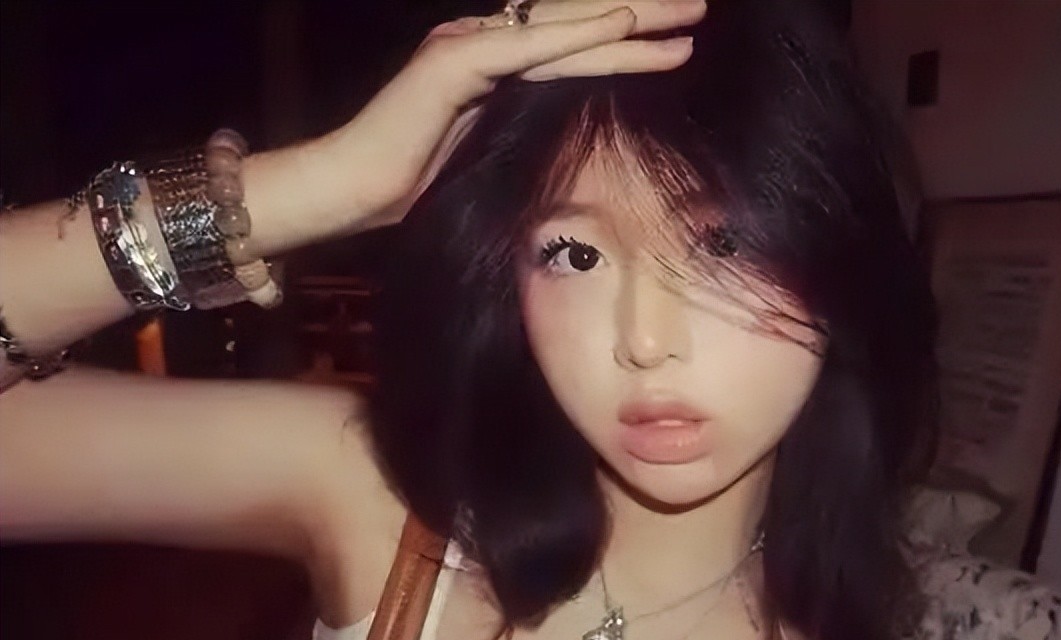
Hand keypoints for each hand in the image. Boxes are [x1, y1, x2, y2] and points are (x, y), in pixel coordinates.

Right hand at [326, 1, 706, 229]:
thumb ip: (529, 127)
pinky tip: (625, 23)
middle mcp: (482, 40)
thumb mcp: (492, 151)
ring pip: (564, 26)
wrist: (351, 192)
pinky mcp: (454, 62)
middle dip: (643, 15)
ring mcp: (467, 44)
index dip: (625, 34)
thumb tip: (584, 134)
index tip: (678, 37)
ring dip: (631, 18)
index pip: (572, 39)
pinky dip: (580, 33)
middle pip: (576, 20)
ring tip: (688, 16)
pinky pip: (529, 44)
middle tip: (700, 9)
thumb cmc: (416, 185)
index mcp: (492, 61)